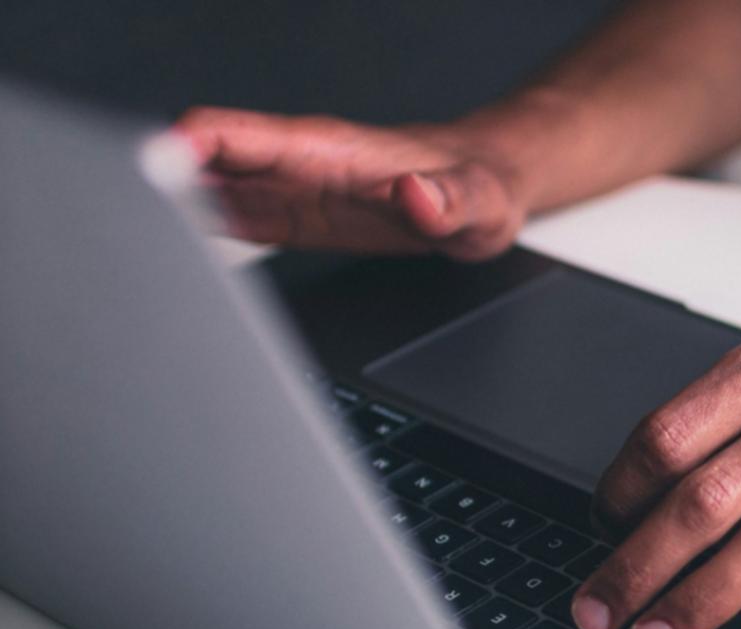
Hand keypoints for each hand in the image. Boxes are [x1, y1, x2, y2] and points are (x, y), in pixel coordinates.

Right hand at [174, 107, 532, 259]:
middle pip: (202, 159)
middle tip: (127, 223)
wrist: (485, 192)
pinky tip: (182, 255)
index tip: (150, 174)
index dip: (182, 149)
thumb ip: (446, 201)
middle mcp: (296, 164)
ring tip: (142, 248)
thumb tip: (415, 195)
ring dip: (172, 212)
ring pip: (209, 190)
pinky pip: (234, 218)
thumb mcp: (477, 202)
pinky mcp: (297, 218)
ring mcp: (292, 190)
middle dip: (158, 182)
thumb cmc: (480, 188)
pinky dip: (202, 232)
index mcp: (325, 150)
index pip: (231, 134)